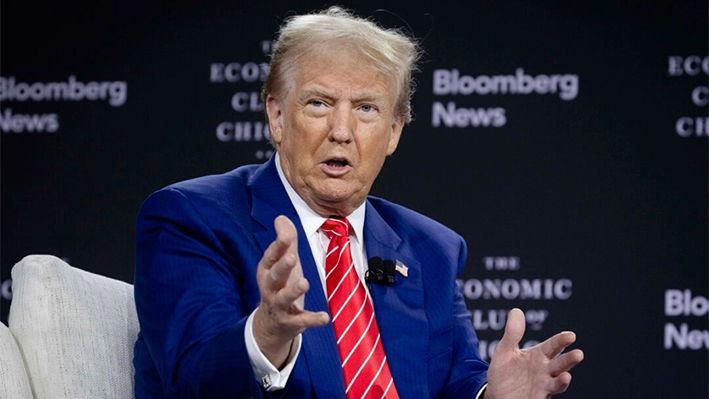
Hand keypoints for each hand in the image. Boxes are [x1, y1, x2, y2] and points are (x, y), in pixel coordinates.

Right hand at [252, 216, 329, 368]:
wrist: (270, 325)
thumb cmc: (279, 286)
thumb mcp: (281, 263)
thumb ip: (284, 241)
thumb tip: (281, 217)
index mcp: (267, 271)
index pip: (271, 257)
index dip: (277, 246)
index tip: (284, 236)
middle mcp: (270, 288)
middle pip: (274, 276)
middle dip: (282, 267)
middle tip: (292, 257)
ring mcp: (279, 306)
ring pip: (284, 298)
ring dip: (294, 291)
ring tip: (304, 283)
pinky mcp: (291, 322)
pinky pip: (301, 321)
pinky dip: (313, 319)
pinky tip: (325, 317)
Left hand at [485, 308, 583, 398]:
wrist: (495, 395)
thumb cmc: (504, 372)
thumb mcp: (505, 351)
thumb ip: (512, 333)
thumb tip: (516, 310)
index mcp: (538, 356)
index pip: (553, 346)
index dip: (561, 341)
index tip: (571, 336)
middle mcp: (544, 371)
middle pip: (560, 364)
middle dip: (569, 360)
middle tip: (578, 354)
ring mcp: (542, 386)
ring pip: (557, 383)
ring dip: (563, 381)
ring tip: (566, 377)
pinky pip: (545, 398)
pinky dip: (548, 396)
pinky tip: (547, 394)